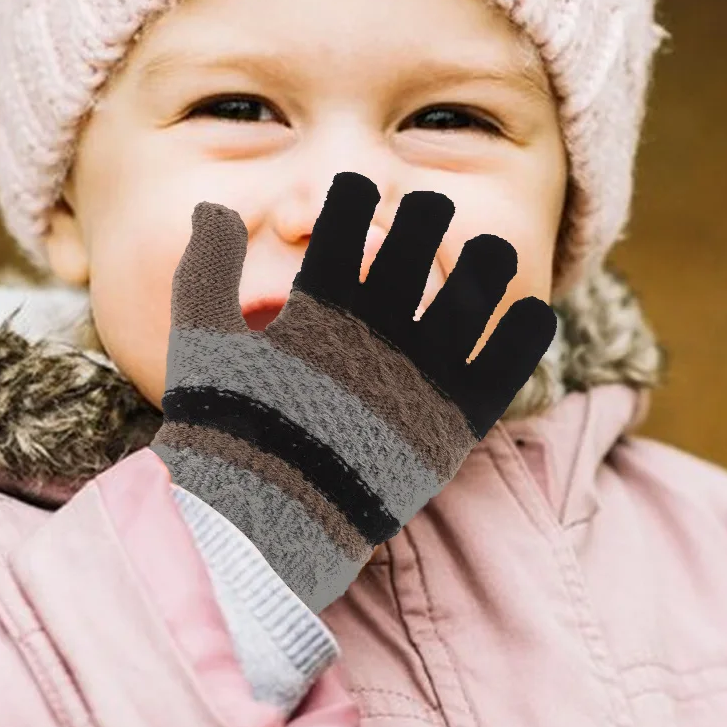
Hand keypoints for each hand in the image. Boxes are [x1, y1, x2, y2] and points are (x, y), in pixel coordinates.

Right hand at [150, 171, 556, 610]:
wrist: (266, 530)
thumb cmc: (228, 435)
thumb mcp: (202, 347)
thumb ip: (206, 271)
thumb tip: (211, 208)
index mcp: (319, 304)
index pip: (350, 212)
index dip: (352, 196)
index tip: (353, 204)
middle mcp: (378, 327)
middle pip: (420, 230)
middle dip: (420, 215)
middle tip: (421, 220)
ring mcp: (423, 372)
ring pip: (478, 279)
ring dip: (483, 259)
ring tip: (481, 258)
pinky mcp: (458, 419)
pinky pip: (512, 355)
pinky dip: (524, 328)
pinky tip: (523, 315)